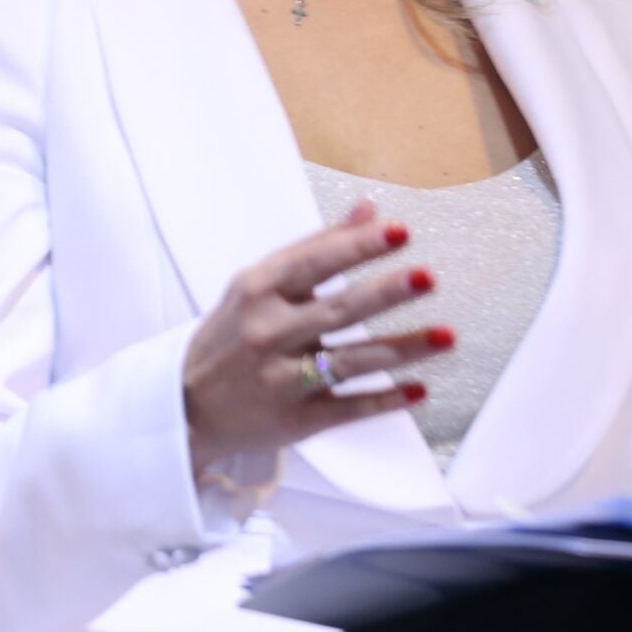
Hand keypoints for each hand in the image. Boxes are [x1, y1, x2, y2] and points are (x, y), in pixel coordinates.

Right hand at [182, 199, 454, 468]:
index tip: (400, 231)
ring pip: (353, 362)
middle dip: (386, 292)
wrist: (185, 406)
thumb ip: (315, 246)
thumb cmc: (229, 334)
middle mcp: (269, 333)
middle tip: (428, 276)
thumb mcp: (258, 283)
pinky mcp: (294, 421)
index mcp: (258, 290)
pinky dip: (386, 401)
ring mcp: (282, 380)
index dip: (359, 246)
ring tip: (446, 336)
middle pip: (339, 310)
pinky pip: (348, 409)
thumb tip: (369, 210)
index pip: (316, 261)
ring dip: (403, 349)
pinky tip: (419, 390)